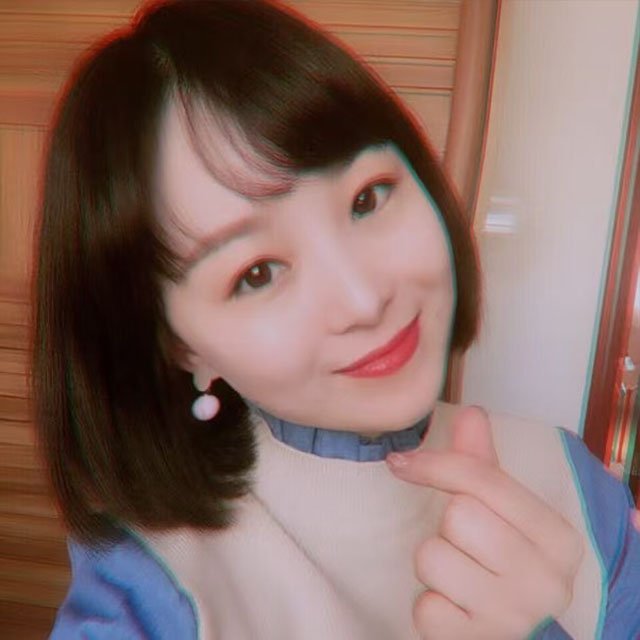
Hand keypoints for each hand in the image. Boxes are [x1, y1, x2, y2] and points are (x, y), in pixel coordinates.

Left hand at [386, 406, 583, 639]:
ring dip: (433, 565)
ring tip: (459, 578)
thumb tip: (471, 412)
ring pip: (432, 557)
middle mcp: (546, 580)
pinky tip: (454, 609)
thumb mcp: (506, 516)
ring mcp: (513, 619)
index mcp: (558, 537)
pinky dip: (429, 605)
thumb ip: (484, 465)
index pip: (483, 480)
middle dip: (447, 527)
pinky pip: (424, 607)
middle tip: (464, 545)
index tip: (402, 463)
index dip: (435, 465)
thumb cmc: (508, 567)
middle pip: (458, 515)